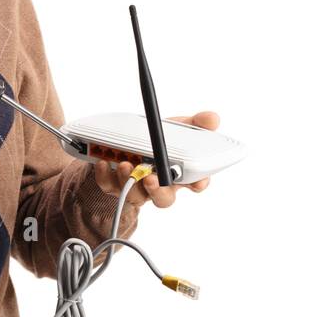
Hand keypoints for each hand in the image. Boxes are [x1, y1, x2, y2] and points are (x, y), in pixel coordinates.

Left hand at [94, 111, 219, 207]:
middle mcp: (159, 185)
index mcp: (179, 174)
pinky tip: (104, 162)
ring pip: (135, 195)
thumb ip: (196, 124)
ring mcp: (136, 187)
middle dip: (158, 190)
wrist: (125, 144)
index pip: (195, 184)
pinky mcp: (114, 184)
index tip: (196, 181)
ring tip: (126, 164)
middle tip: (152, 178)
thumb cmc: (157, 140)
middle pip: (163, 198)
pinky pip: (109, 185)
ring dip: (130, 181)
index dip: (198, 184)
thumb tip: (211, 119)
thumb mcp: (178, 127)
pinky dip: (105, 175)